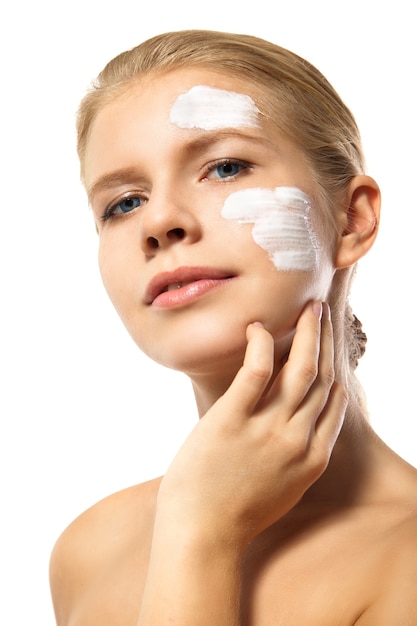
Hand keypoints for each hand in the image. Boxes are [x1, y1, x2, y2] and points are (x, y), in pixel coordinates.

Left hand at [157, 301, 346, 548]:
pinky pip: (255, 374)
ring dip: (308, 334)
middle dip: (325, 340)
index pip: (334, 401)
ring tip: (306, 309)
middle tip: (320, 313)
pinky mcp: (232, 421)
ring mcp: (267, 431)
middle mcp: (297, 441)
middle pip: (321, 378)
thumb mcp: (281, 489)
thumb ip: (293, 457)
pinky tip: (258, 328)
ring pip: (299, 370)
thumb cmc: (234, 514)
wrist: (201, 537)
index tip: (329, 347)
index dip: (334, 368)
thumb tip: (290, 427)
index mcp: (311, 458)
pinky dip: (261, 346)